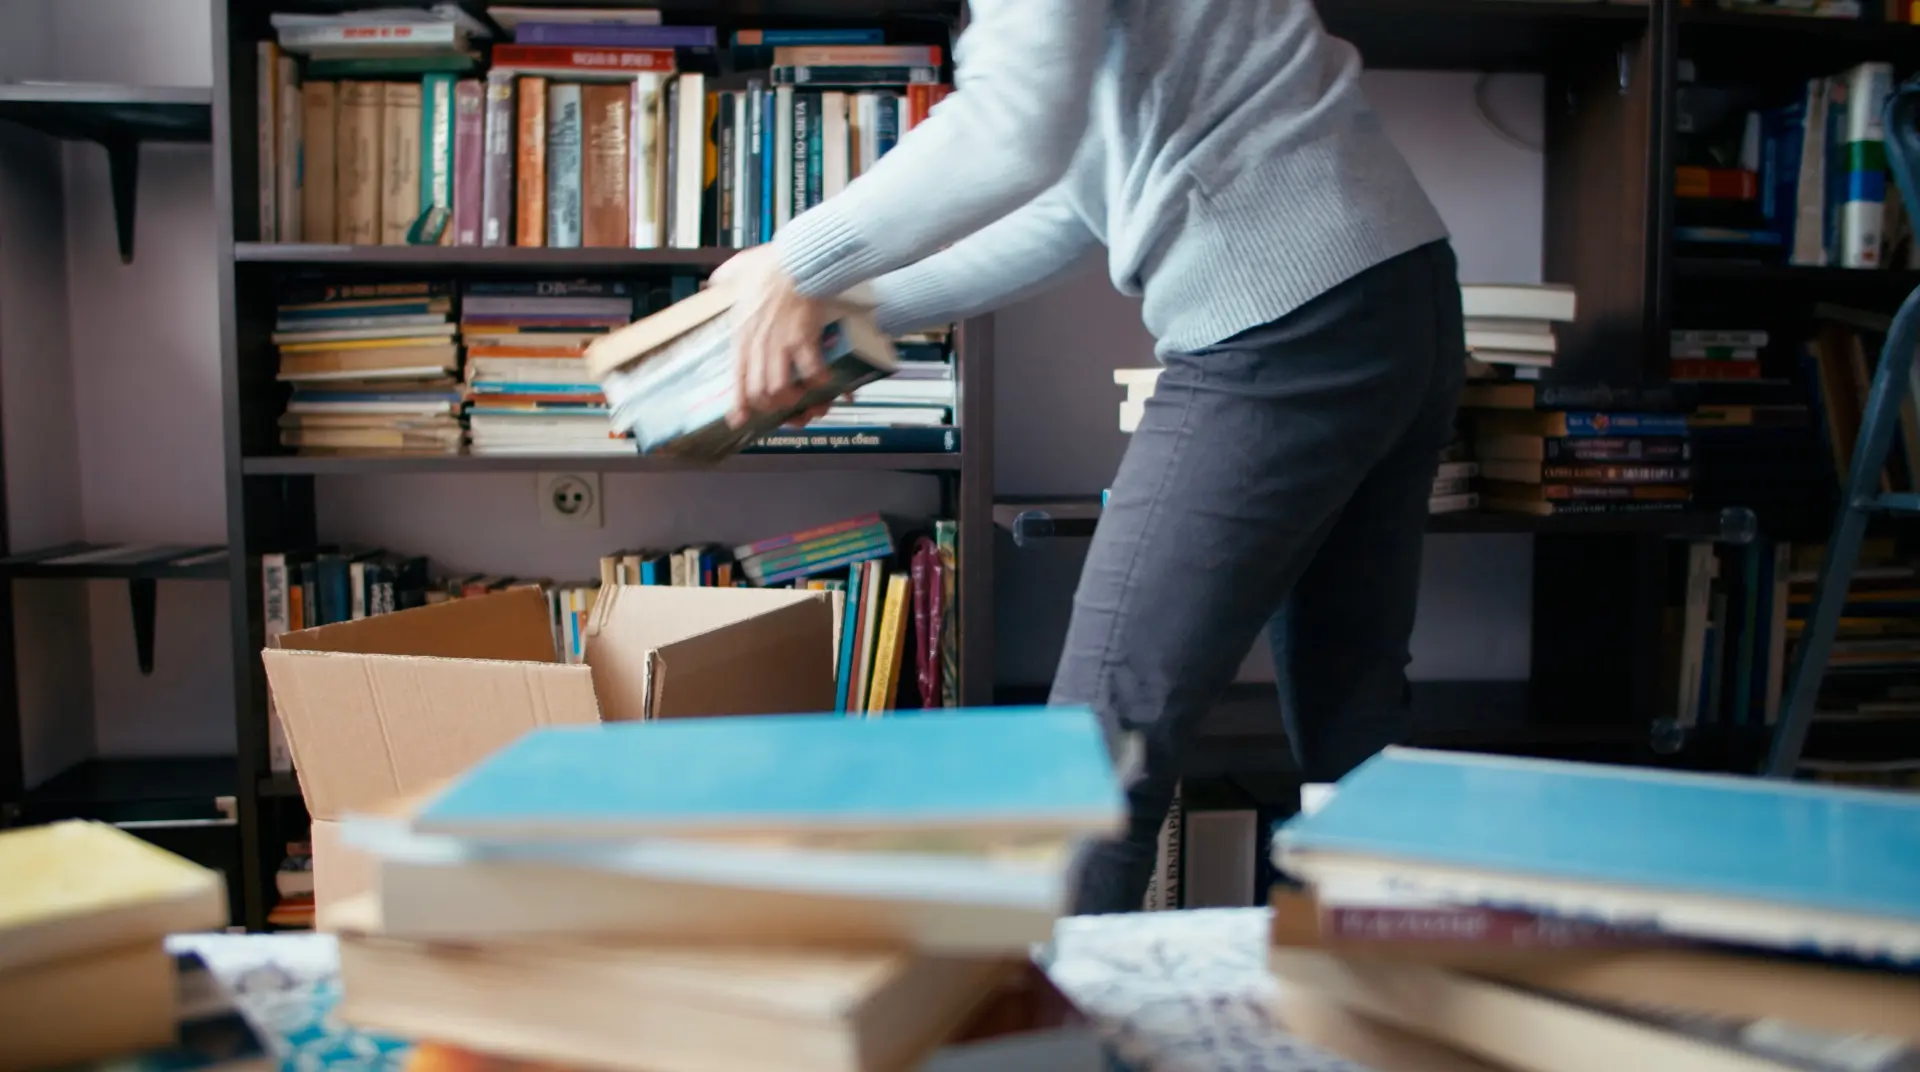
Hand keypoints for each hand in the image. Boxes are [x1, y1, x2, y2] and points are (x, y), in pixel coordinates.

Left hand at [714, 246, 833, 428]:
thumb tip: (716, 279)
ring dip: (795, 397)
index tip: (740, 419)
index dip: (739, 404)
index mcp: (742, 332)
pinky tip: (825, 378)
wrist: (798, 259)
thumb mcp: (738, 270)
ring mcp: (780, 343)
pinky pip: (811, 372)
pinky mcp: (804, 339)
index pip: (736, 377)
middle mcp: (758, 343)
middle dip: (772, 405)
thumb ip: (726, 277)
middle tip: (783, 403)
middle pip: (759, 391)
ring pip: (781, 389)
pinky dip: (819, 380)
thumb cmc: (772, 262)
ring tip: (803, 395)